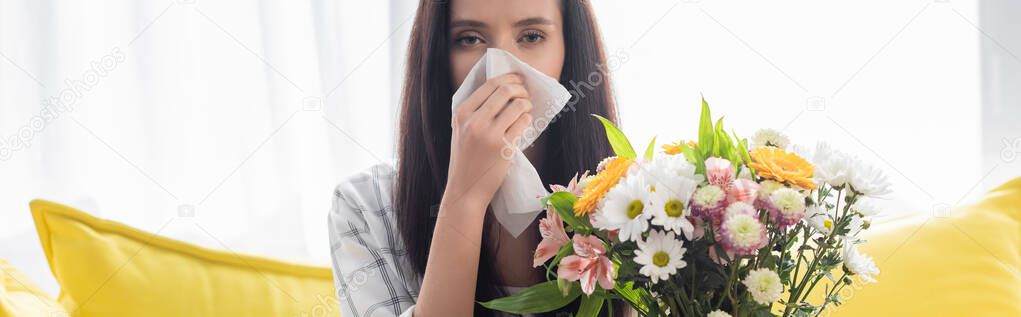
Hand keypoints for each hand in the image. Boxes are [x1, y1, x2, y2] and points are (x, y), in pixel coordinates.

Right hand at [443, 73, 533, 212]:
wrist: (465, 190)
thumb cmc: (465, 160)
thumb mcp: (460, 131)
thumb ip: (474, 112)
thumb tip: (501, 89)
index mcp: (461, 113)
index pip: (490, 84)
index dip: (509, 78)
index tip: (518, 80)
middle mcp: (474, 120)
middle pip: (506, 90)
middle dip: (521, 88)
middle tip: (526, 94)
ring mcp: (489, 134)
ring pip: (518, 104)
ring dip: (527, 104)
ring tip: (527, 109)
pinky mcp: (504, 147)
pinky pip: (523, 122)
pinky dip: (528, 119)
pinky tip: (525, 123)